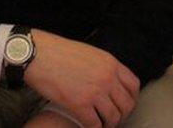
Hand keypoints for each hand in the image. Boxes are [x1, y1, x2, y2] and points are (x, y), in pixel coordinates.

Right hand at [24, 29, 139, 127]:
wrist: (38, 54)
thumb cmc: (59, 53)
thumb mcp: (90, 54)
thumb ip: (104, 67)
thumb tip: (110, 83)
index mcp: (111, 63)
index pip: (134, 85)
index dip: (132, 99)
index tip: (126, 105)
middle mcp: (107, 77)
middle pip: (126, 104)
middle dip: (122, 115)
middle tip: (113, 120)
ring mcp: (94, 91)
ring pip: (113, 117)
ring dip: (108, 124)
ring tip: (101, 125)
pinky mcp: (79, 104)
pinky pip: (94, 124)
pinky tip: (88, 127)